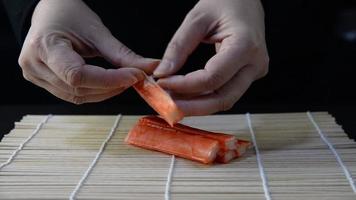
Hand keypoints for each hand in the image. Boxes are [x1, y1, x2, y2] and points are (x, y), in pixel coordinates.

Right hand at [19, 0, 157, 103]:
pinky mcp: (41, 82)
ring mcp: (34, 76)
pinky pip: (72, 95)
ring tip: (123, 80)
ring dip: (105, 92)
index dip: (109, 80)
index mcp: (44, 46)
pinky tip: (107, 84)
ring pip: (77, 96)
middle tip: (134, 78)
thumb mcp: (97, 31)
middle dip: (111, 87)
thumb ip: (122, 55)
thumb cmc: (69, 15)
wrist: (48, 12)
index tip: (134, 76)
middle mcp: (34, 65)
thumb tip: (152, 68)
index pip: (78, 75)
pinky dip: (94, 92)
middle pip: (79, 89)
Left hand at [154, 0, 268, 115]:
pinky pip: (226, 93)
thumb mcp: (197, 18)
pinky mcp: (248, 75)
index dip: (185, 85)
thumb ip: (179, 46)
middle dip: (193, 107)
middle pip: (223, 98)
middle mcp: (255, 63)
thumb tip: (163, 73)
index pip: (212, 78)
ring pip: (225, 100)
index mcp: (246, 45)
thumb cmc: (226, 1)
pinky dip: (205, 97)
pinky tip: (187, 96)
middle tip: (167, 107)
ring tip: (173, 102)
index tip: (163, 83)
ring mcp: (254, 71)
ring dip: (198, 106)